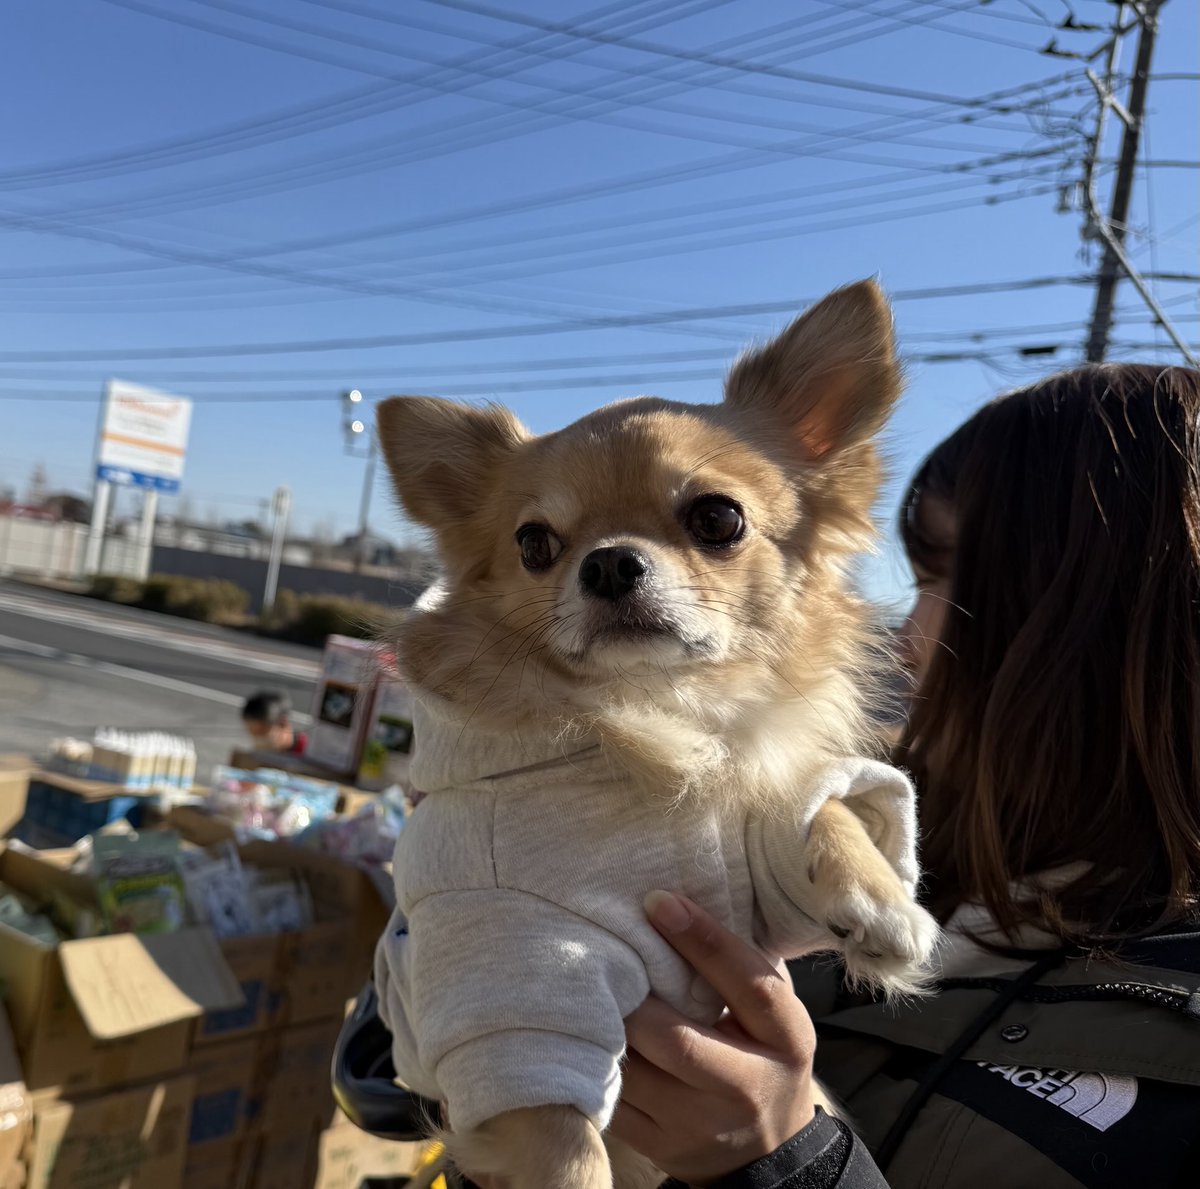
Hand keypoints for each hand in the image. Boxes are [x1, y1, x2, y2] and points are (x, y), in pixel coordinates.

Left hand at [610, 891, 817, 1185]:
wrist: (768, 1147)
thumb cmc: (762, 1048)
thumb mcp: (772, 1007)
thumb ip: (741, 960)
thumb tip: (686, 891)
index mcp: (787, 1038)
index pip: (748, 983)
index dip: (702, 939)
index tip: (658, 900)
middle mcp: (749, 1087)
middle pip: (677, 1041)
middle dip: (634, 998)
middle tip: (603, 954)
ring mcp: (701, 1126)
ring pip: (636, 1074)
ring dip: (605, 1030)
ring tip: (584, 989)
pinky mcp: (661, 1147)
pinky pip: (613, 1101)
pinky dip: (594, 1063)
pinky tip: (584, 1031)